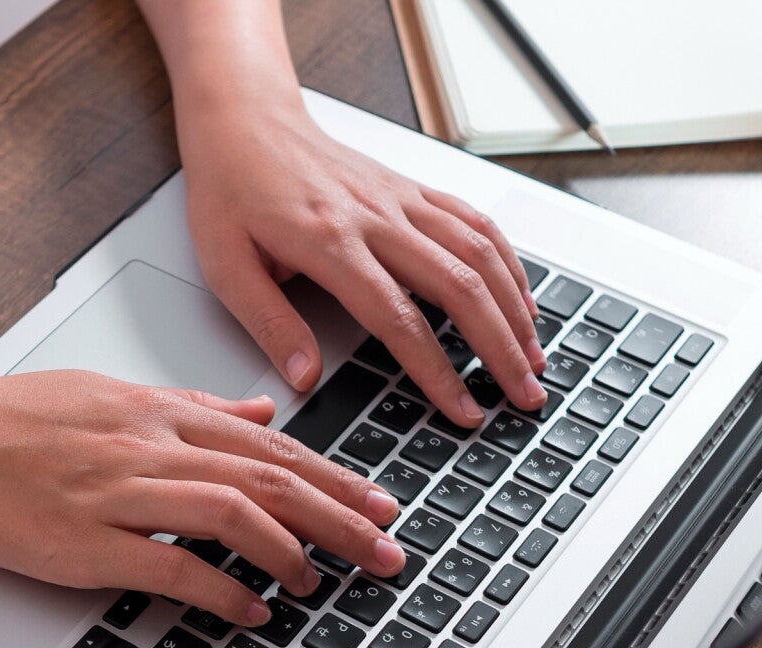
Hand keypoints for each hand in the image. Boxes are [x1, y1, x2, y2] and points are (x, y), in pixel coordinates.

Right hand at [0, 370, 407, 623]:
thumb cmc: (6, 422)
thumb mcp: (109, 396)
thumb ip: (191, 406)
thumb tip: (257, 409)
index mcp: (157, 412)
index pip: (268, 444)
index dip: (334, 478)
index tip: (380, 504)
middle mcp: (147, 446)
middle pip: (268, 478)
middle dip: (338, 516)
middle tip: (386, 549)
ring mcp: (117, 494)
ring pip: (231, 513)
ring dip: (290, 550)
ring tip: (325, 580)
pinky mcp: (84, 541)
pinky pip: (169, 565)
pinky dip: (220, 590)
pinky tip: (251, 609)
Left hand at [177, 96, 547, 428]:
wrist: (247, 124)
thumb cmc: (232, 195)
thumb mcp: (227, 268)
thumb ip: (270, 325)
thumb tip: (305, 379)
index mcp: (330, 243)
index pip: (398, 319)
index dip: (437, 370)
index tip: (463, 410)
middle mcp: (377, 217)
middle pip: (459, 287)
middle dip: (500, 348)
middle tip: (524, 396)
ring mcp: (401, 199)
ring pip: (479, 253)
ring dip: (515, 309)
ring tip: (534, 358)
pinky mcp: (412, 189)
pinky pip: (474, 222)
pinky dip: (508, 262)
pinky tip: (522, 298)